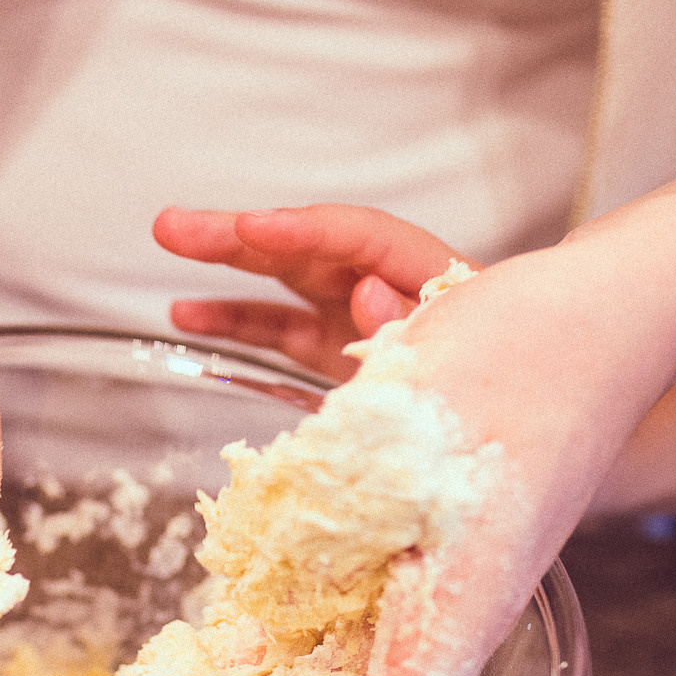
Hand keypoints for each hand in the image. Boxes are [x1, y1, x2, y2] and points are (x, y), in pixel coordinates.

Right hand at [153, 204, 476, 378]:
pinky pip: (280, 329)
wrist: (505, 449)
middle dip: (243, 234)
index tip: (251, 227)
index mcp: (432, 281)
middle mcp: (390, 288)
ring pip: (286, 281)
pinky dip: (237, 322)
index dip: (304, 233)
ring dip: (227, 265)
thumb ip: (409, 330)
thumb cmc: (505, 396)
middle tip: (176, 225)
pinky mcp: (339, 352)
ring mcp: (359, 320)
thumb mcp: (460, 362)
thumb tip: (369, 292)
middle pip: (310, 248)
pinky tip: (188, 314)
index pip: (360, 240)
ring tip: (170, 237)